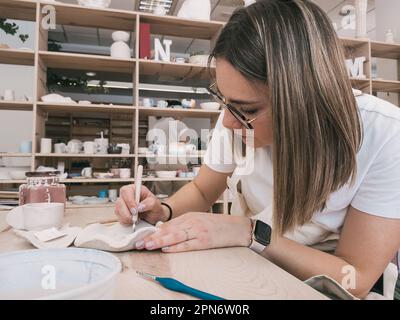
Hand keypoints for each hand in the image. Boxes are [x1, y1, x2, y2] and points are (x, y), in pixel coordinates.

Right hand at [115, 184, 168, 224]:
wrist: (154, 217)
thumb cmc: (154, 207)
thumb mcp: (155, 204)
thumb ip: (148, 203)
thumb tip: (140, 207)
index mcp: (135, 189)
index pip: (126, 191)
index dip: (129, 201)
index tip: (135, 210)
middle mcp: (127, 196)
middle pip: (119, 202)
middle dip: (127, 212)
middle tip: (135, 218)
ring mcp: (122, 205)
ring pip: (117, 210)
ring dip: (126, 218)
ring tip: (137, 219)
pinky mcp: (121, 213)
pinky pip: (119, 218)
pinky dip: (126, 222)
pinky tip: (133, 221)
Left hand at [135, 212, 252, 252]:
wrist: (237, 227)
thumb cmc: (218, 225)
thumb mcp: (199, 220)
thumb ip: (184, 224)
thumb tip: (166, 231)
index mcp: (190, 216)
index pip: (168, 224)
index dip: (154, 232)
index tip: (142, 237)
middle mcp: (192, 222)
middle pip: (168, 230)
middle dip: (152, 237)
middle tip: (139, 243)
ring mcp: (198, 232)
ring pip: (175, 237)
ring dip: (159, 242)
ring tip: (147, 246)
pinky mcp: (204, 241)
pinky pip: (187, 245)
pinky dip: (175, 247)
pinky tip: (166, 249)